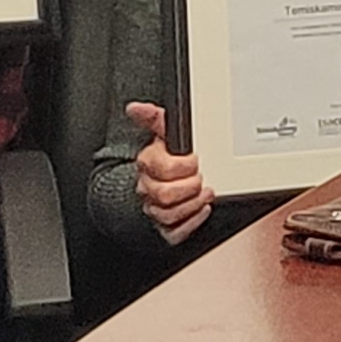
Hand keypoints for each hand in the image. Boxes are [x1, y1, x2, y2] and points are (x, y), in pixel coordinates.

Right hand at [127, 102, 213, 244]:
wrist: (160, 181)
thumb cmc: (166, 157)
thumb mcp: (165, 133)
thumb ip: (154, 118)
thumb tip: (135, 108)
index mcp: (147, 164)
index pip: (162, 169)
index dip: (183, 166)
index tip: (195, 161)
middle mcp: (148, 188)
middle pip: (164, 195)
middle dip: (189, 187)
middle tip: (201, 179)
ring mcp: (155, 209)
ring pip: (169, 215)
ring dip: (193, 204)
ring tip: (205, 193)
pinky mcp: (165, 227)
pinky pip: (175, 233)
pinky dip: (192, 222)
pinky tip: (203, 209)